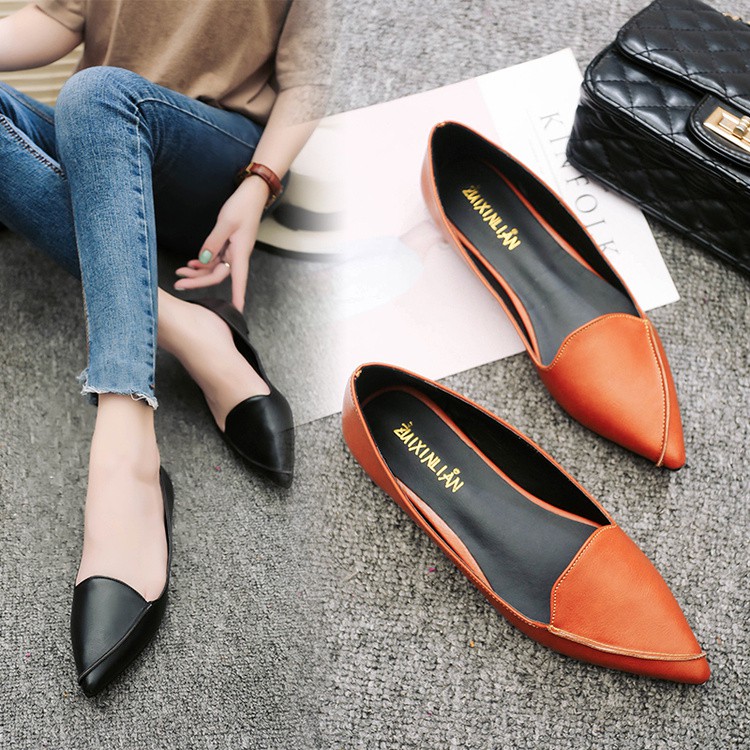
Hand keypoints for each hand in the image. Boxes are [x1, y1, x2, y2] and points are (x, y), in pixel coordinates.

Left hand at [174, 176, 268, 310]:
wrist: (252, 194)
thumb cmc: (243, 207)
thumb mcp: (226, 223)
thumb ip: (213, 242)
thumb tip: (202, 260)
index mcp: (241, 253)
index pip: (238, 282)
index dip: (237, 298)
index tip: (235, 312)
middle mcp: (237, 256)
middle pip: (217, 276)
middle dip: (198, 281)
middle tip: (178, 283)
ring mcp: (232, 251)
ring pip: (214, 268)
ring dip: (197, 271)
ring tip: (179, 271)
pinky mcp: (228, 245)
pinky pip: (215, 259)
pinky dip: (202, 262)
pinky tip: (192, 262)